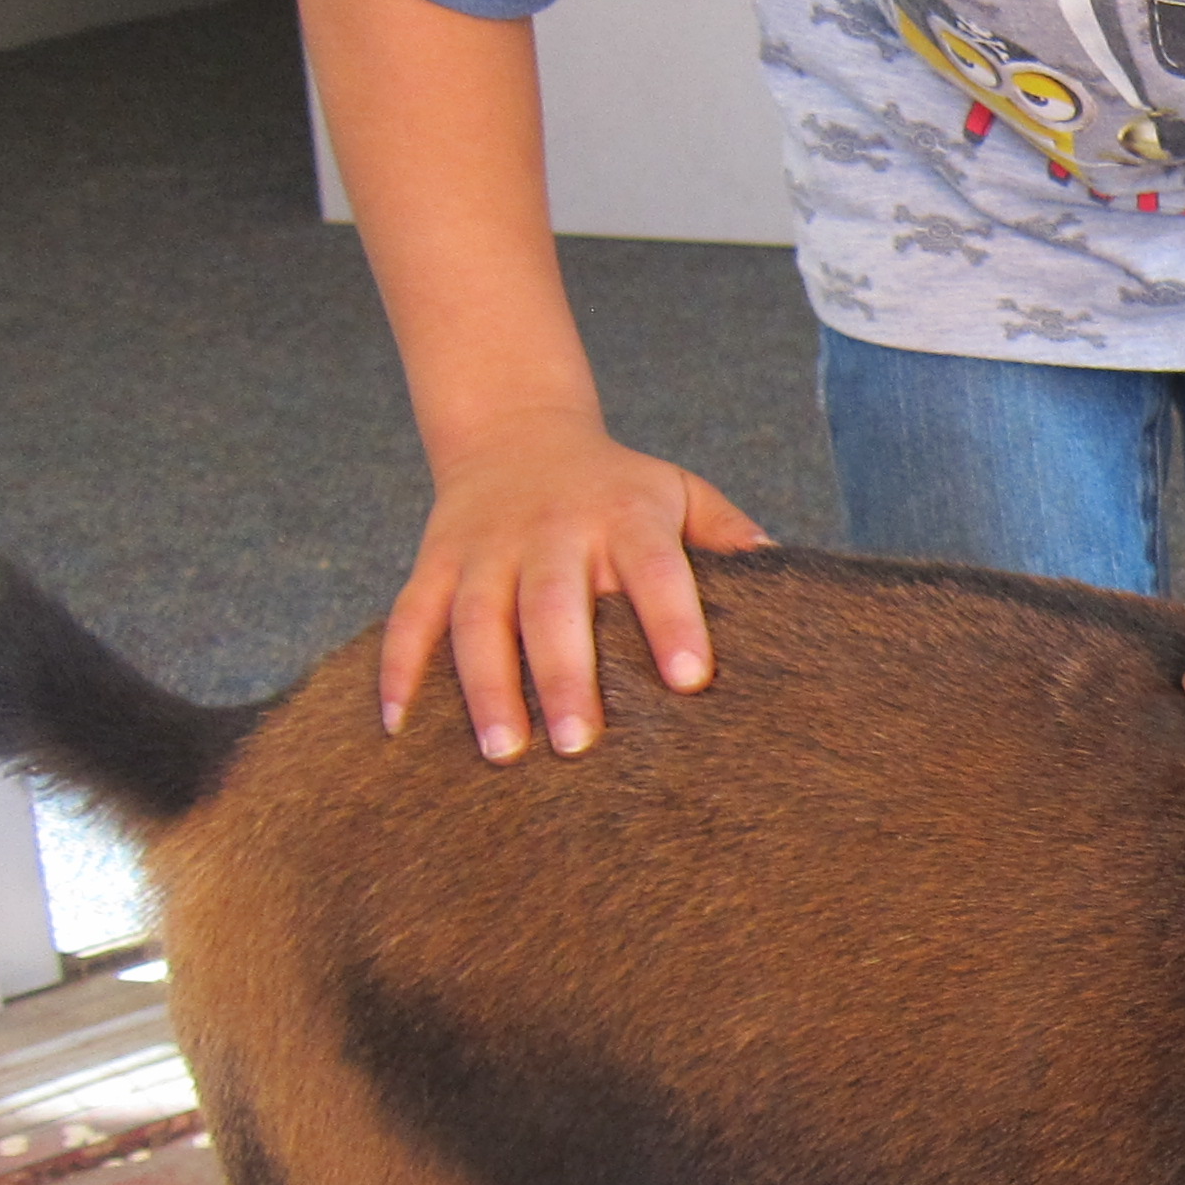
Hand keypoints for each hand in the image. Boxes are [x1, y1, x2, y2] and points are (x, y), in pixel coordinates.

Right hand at [379, 412, 769, 758]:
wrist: (517, 431)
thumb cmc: (621, 486)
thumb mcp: (679, 491)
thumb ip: (727, 533)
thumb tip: (786, 574)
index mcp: (624, 517)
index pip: (655, 569)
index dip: (673, 622)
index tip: (690, 682)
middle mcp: (551, 531)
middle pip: (553, 606)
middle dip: (564, 675)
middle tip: (580, 745)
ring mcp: (484, 549)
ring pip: (476, 619)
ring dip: (485, 687)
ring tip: (503, 752)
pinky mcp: (434, 563)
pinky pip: (408, 618)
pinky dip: (398, 670)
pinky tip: (399, 728)